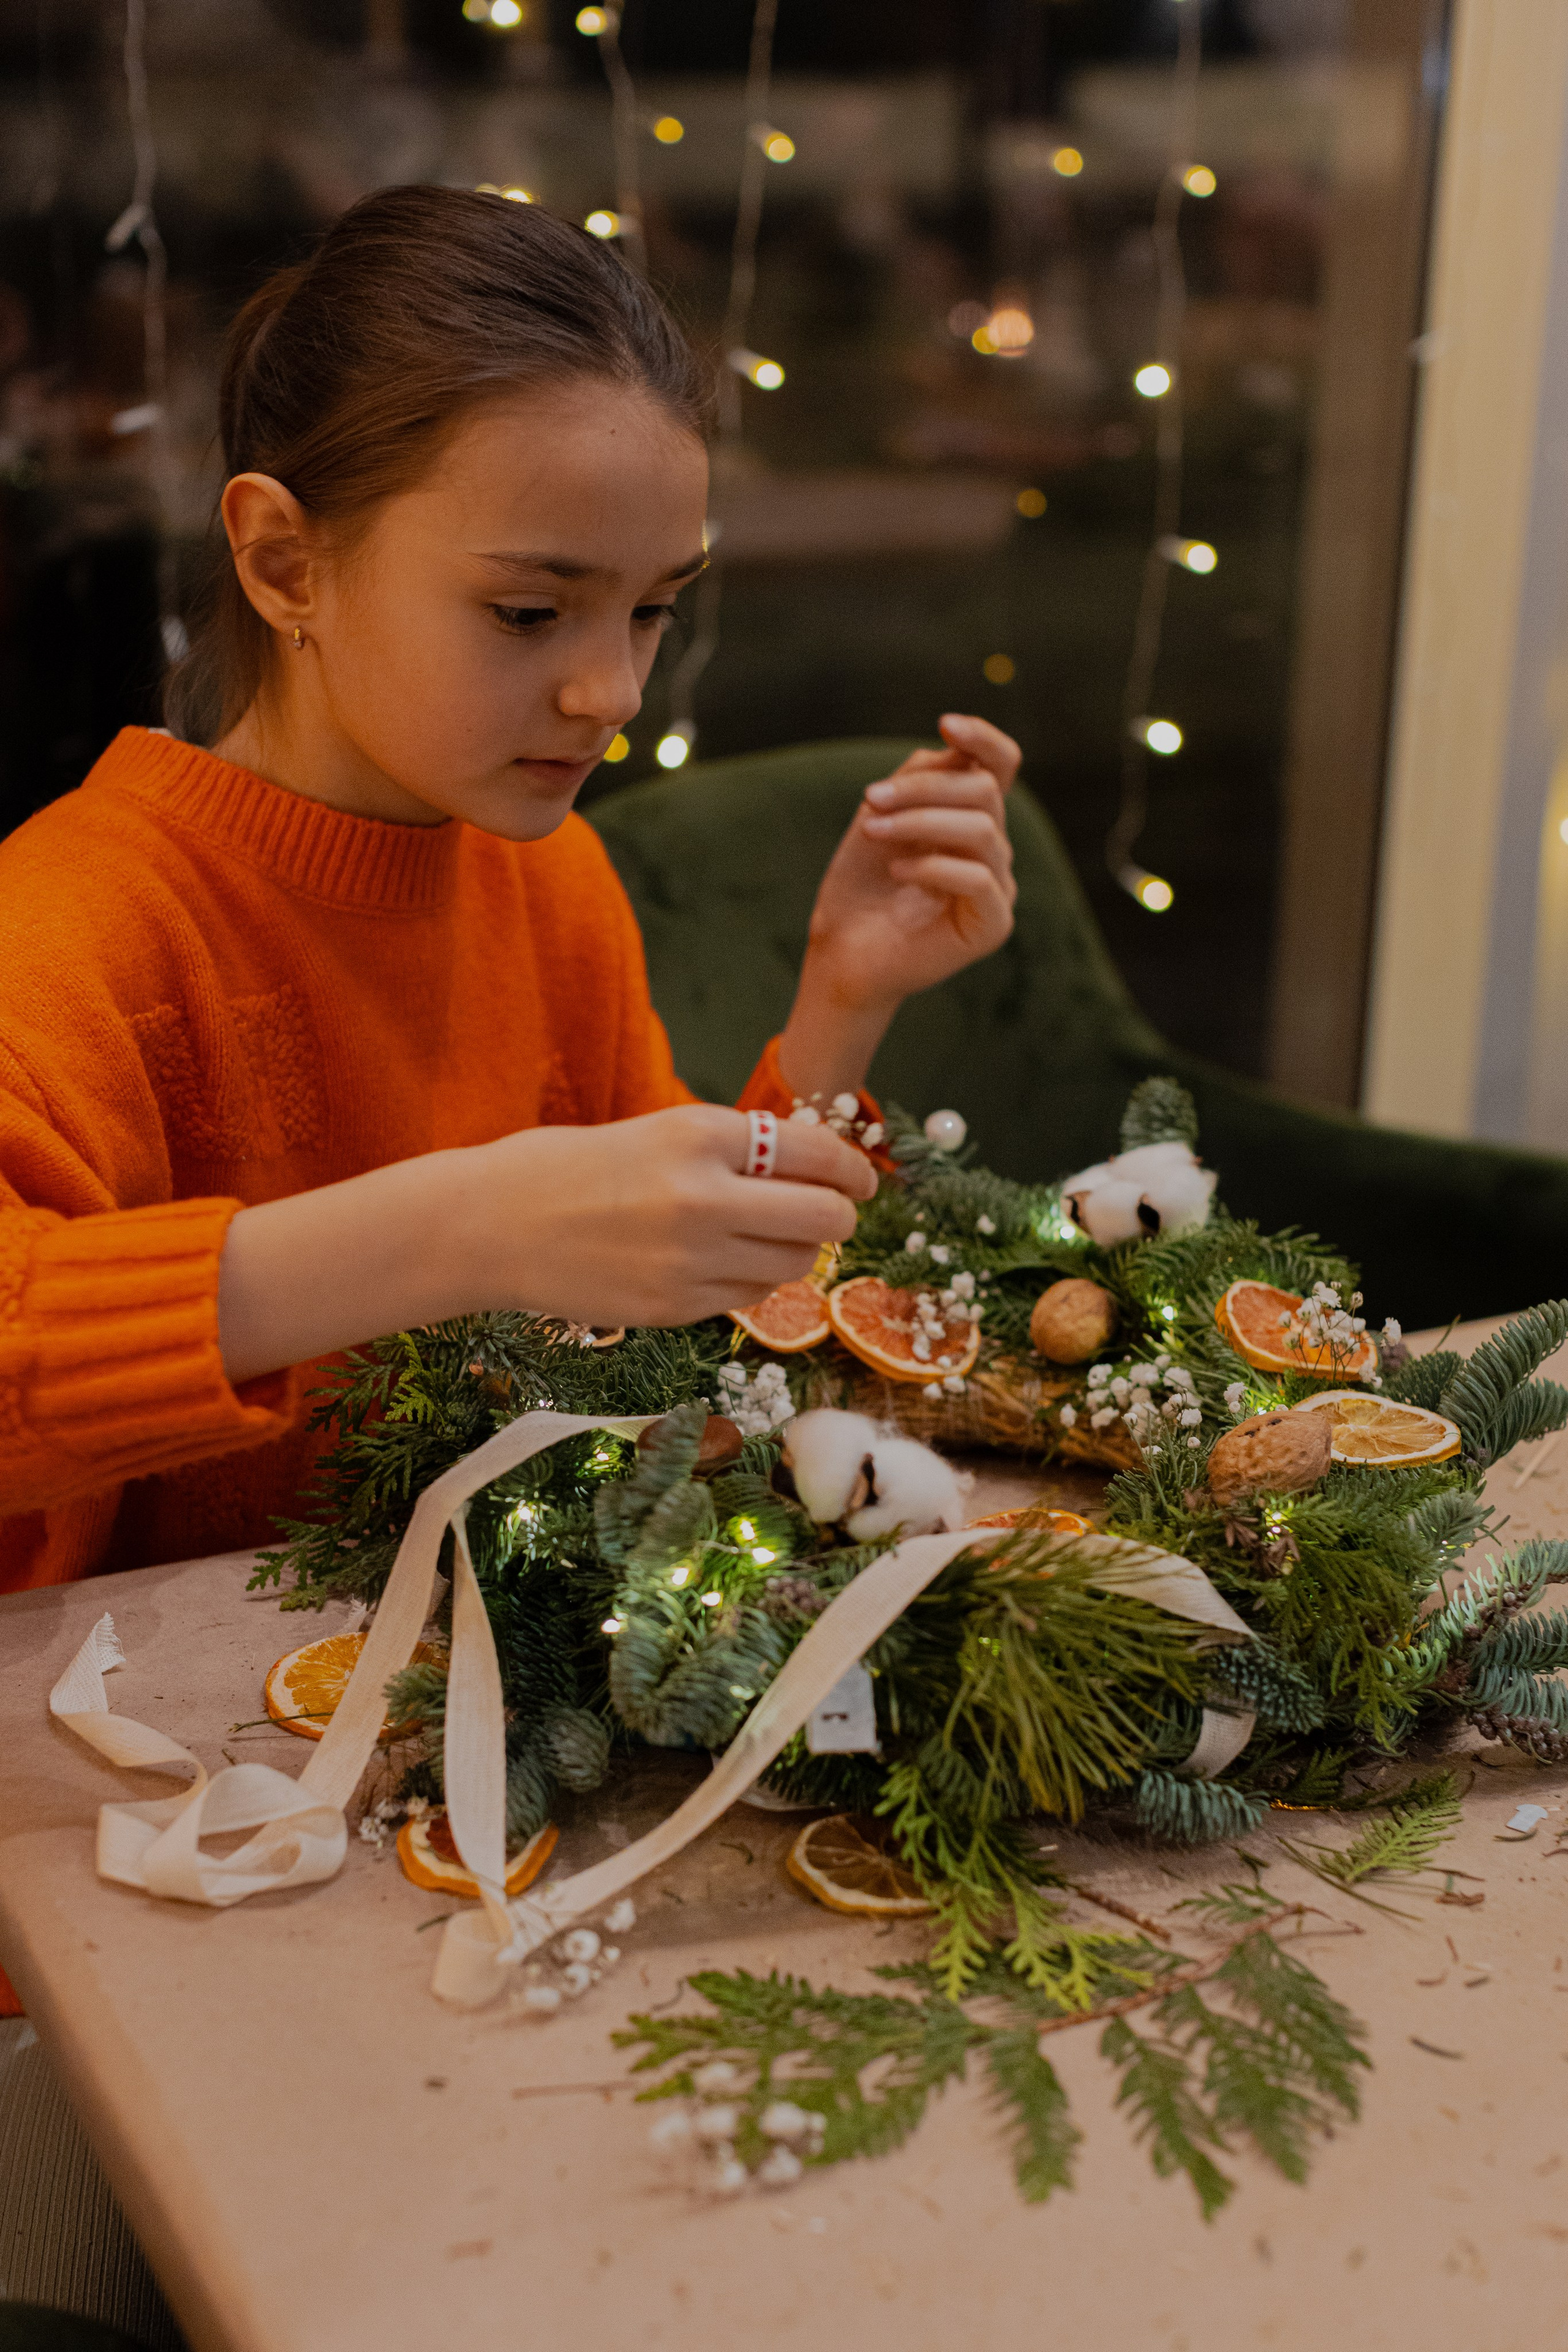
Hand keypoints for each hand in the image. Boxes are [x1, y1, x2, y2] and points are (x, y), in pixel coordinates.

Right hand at [218, 1106, 875, 1380]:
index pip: (817, 1154)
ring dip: (793, 1253)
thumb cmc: (567, 1167)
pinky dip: (749, 1282)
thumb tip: (807, 1168)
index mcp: (700, 1134)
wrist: (488, 1225)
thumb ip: (728, 1150)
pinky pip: (746, 1298)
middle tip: (828, 1213)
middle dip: (838, 1216)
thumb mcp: (654, 1132)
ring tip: (762, 1238)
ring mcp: (691, 1260)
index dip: (853, 1170)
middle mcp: (706, 1197)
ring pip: (793, 1266)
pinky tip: (717, 1264)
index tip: (860, 1180)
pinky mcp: (674, 1307)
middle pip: (825, 1219)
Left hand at [777, 714, 1019, 1101]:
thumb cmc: (859, 886)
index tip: (945, 723)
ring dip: (919, 822)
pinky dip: (933, 867)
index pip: (1000, 766)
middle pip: (983, 792)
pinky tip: (897, 871)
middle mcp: (993, 850)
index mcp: (970, 818)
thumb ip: (917, 779)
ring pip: (983, 831)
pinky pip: (979, 879)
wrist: (842, 952)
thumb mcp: (880, 816)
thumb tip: (952, 750)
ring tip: (873, 833)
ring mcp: (998, 888)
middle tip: (870, 799)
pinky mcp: (993, 925)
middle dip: (923, 788)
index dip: (983, 738)